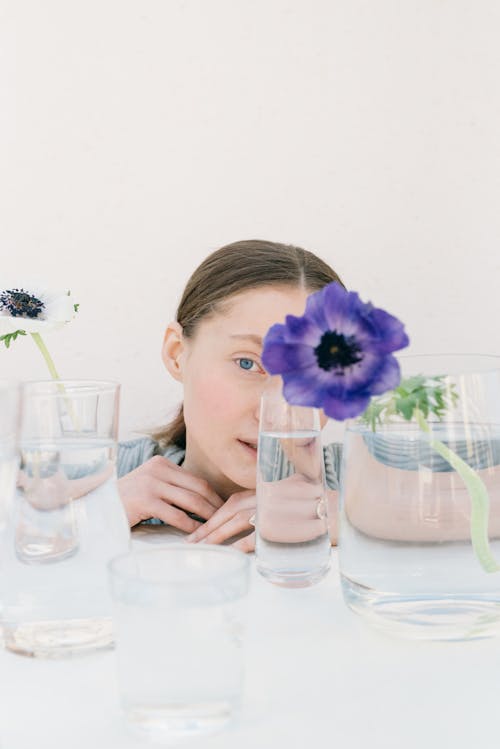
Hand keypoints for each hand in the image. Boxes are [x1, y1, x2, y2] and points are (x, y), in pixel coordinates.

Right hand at [118, 455, 223, 531]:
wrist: (97, 507)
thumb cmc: (126, 500)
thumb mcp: (149, 484)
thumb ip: (170, 486)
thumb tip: (199, 500)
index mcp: (161, 463)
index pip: (195, 479)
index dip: (213, 494)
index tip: (223, 507)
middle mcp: (157, 470)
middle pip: (197, 488)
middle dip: (215, 505)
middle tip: (226, 519)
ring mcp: (151, 484)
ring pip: (190, 502)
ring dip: (207, 517)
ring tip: (217, 527)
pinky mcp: (146, 501)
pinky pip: (176, 516)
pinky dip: (190, 527)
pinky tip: (198, 535)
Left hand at [186, 474, 331, 551]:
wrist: (336, 511)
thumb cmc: (311, 509)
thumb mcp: (283, 503)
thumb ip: (264, 509)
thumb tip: (248, 524)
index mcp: (262, 492)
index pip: (229, 504)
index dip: (211, 517)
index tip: (197, 531)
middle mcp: (264, 498)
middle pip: (227, 513)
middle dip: (207, 529)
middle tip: (191, 543)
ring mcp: (272, 510)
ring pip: (235, 523)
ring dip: (216, 536)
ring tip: (202, 549)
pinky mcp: (281, 526)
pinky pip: (254, 537)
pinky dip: (239, 546)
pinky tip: (228, 554)